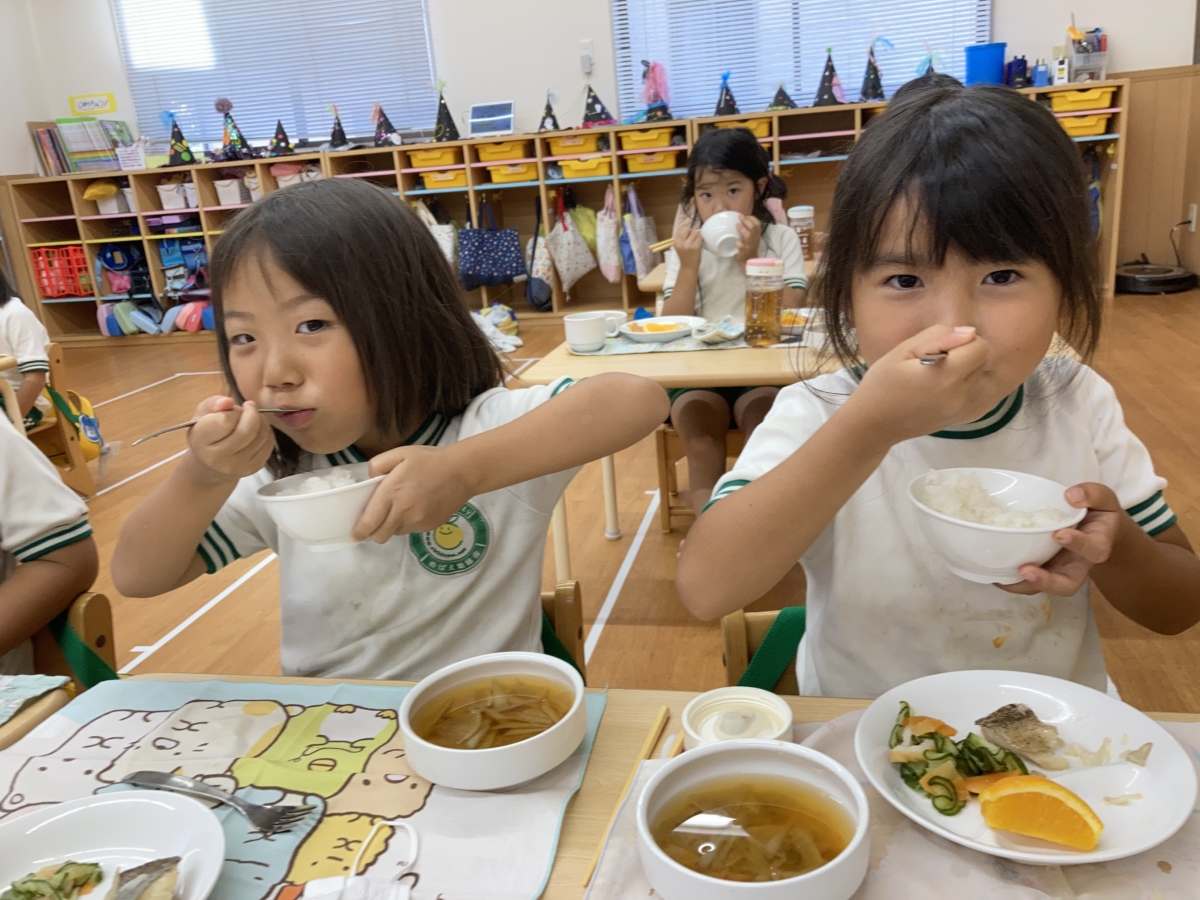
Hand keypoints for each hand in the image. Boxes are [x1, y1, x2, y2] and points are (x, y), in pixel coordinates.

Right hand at [186, 396, 274, 481]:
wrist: (211, 463)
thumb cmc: (207, 433)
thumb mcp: (202, 414)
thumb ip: (213, 403)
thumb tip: (228, 402)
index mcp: (201, 441)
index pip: (225, 421)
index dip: (232, 411)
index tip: (231, 409)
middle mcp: (218, 458)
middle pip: (247, 430)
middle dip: (251, 413)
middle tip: (248, 407)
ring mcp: (237, 465)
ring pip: (261, 436)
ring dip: (261, 420)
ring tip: (252, 417)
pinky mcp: (254, 467)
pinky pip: (269, 443)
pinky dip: (267, 431)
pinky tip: (257, 429)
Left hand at [351, 445, 472, 543]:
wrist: (462, 471)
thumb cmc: (429, 460)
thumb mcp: (400, 453)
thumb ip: (377, 465)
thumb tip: (368, 481)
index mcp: (392, 493)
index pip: (369, 522)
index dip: (359, 532)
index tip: (354, 535)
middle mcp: (403, 512)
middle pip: (380, 535)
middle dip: (373, 532)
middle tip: (375, 522)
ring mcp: (418, 521)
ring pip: (396, 533)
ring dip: (392, 526)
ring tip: (401, 508)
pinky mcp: (429, 526)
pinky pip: (411, 530)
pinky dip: (408, 523)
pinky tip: (417, 507)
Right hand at [673, 221, 701, 269]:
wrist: (688, 267)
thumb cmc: (684, 256)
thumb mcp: (679, 246)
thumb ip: (681, 236)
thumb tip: (684, 223)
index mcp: (676, 242)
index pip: (680, 228)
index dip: (684, 225)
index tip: (687, 226)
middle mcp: (681, 243)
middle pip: (687, 229)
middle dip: (691, 231)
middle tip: (692, 237)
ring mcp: (688, 245)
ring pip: (694, 232)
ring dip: (696, 235)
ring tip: (695, 241)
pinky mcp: (695, 247)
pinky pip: (699, 238)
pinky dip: (700, 239)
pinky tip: (698, 243)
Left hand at [734, 215, 762, 267]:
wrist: (748, 262)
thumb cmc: (748, 248)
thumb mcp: (752, 239)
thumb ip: (749, 231)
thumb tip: (741, 220)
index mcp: (757, 235)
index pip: (758, 224)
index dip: (752, 218)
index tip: (746, 216)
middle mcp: (755, 239)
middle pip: (753, 227)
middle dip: (746, 220)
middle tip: (740, 217)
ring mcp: (750, 245)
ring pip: (748, 235)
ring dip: (742, 229)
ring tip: (736, 225)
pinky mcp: (744, 251)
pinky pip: (741, 246)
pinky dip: (738, 243)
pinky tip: (735, 241)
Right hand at [844, 325, 991, 444]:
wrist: (873, 424)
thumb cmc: (881, 384)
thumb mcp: (902, 351)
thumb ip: (937, 337)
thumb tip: (969, 333)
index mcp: (945, 377)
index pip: (980, 347)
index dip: (963, 340)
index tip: (942, 346)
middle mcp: (960, 396)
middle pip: (984, 362)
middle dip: (967, 354)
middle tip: (940, 359)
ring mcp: (962, 410)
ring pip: (983, 378)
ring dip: (969, 370)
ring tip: (942, 374)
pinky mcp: (961, 419)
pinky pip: (980, 395)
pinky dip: (970, 386)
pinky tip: (950, 387)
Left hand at [997, 483, 1121, 596]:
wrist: (1098, 529)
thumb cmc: (1098, 512)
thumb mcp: (1103, 499)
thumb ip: (1093, 494)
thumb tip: (1071, 495)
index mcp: (1097, 545)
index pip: (1093, 549)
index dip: (1078, 544)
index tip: (1059, 534)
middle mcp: (1079, 564)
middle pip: (1068, 584)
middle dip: (1047, 581)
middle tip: (1026, 571)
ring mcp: (1060, 570)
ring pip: (1045, 587)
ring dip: (1024, 584)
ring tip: (1001, 578)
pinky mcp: (1045, 570)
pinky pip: (1030, 582)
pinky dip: (1013, 580)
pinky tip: (994, 571)